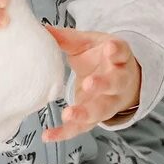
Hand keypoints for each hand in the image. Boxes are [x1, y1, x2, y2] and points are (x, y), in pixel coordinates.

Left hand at [42, 25, 141, 142]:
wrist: (122, 80)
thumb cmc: (102, 57)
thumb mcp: (89, 43)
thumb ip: (67, 38)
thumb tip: (42, 28)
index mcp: (118, 58)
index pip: (121, 53)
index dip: (116, 51)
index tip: (110, 48)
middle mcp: (118, 81)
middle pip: (114, 84)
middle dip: (102, 85)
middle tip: (88, 83)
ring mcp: (109, 102)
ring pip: (102, 110)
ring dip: (86, 113)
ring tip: (68, 114)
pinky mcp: (97, 117)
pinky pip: (83, 127)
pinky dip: (66, 132)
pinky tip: (49, 135)